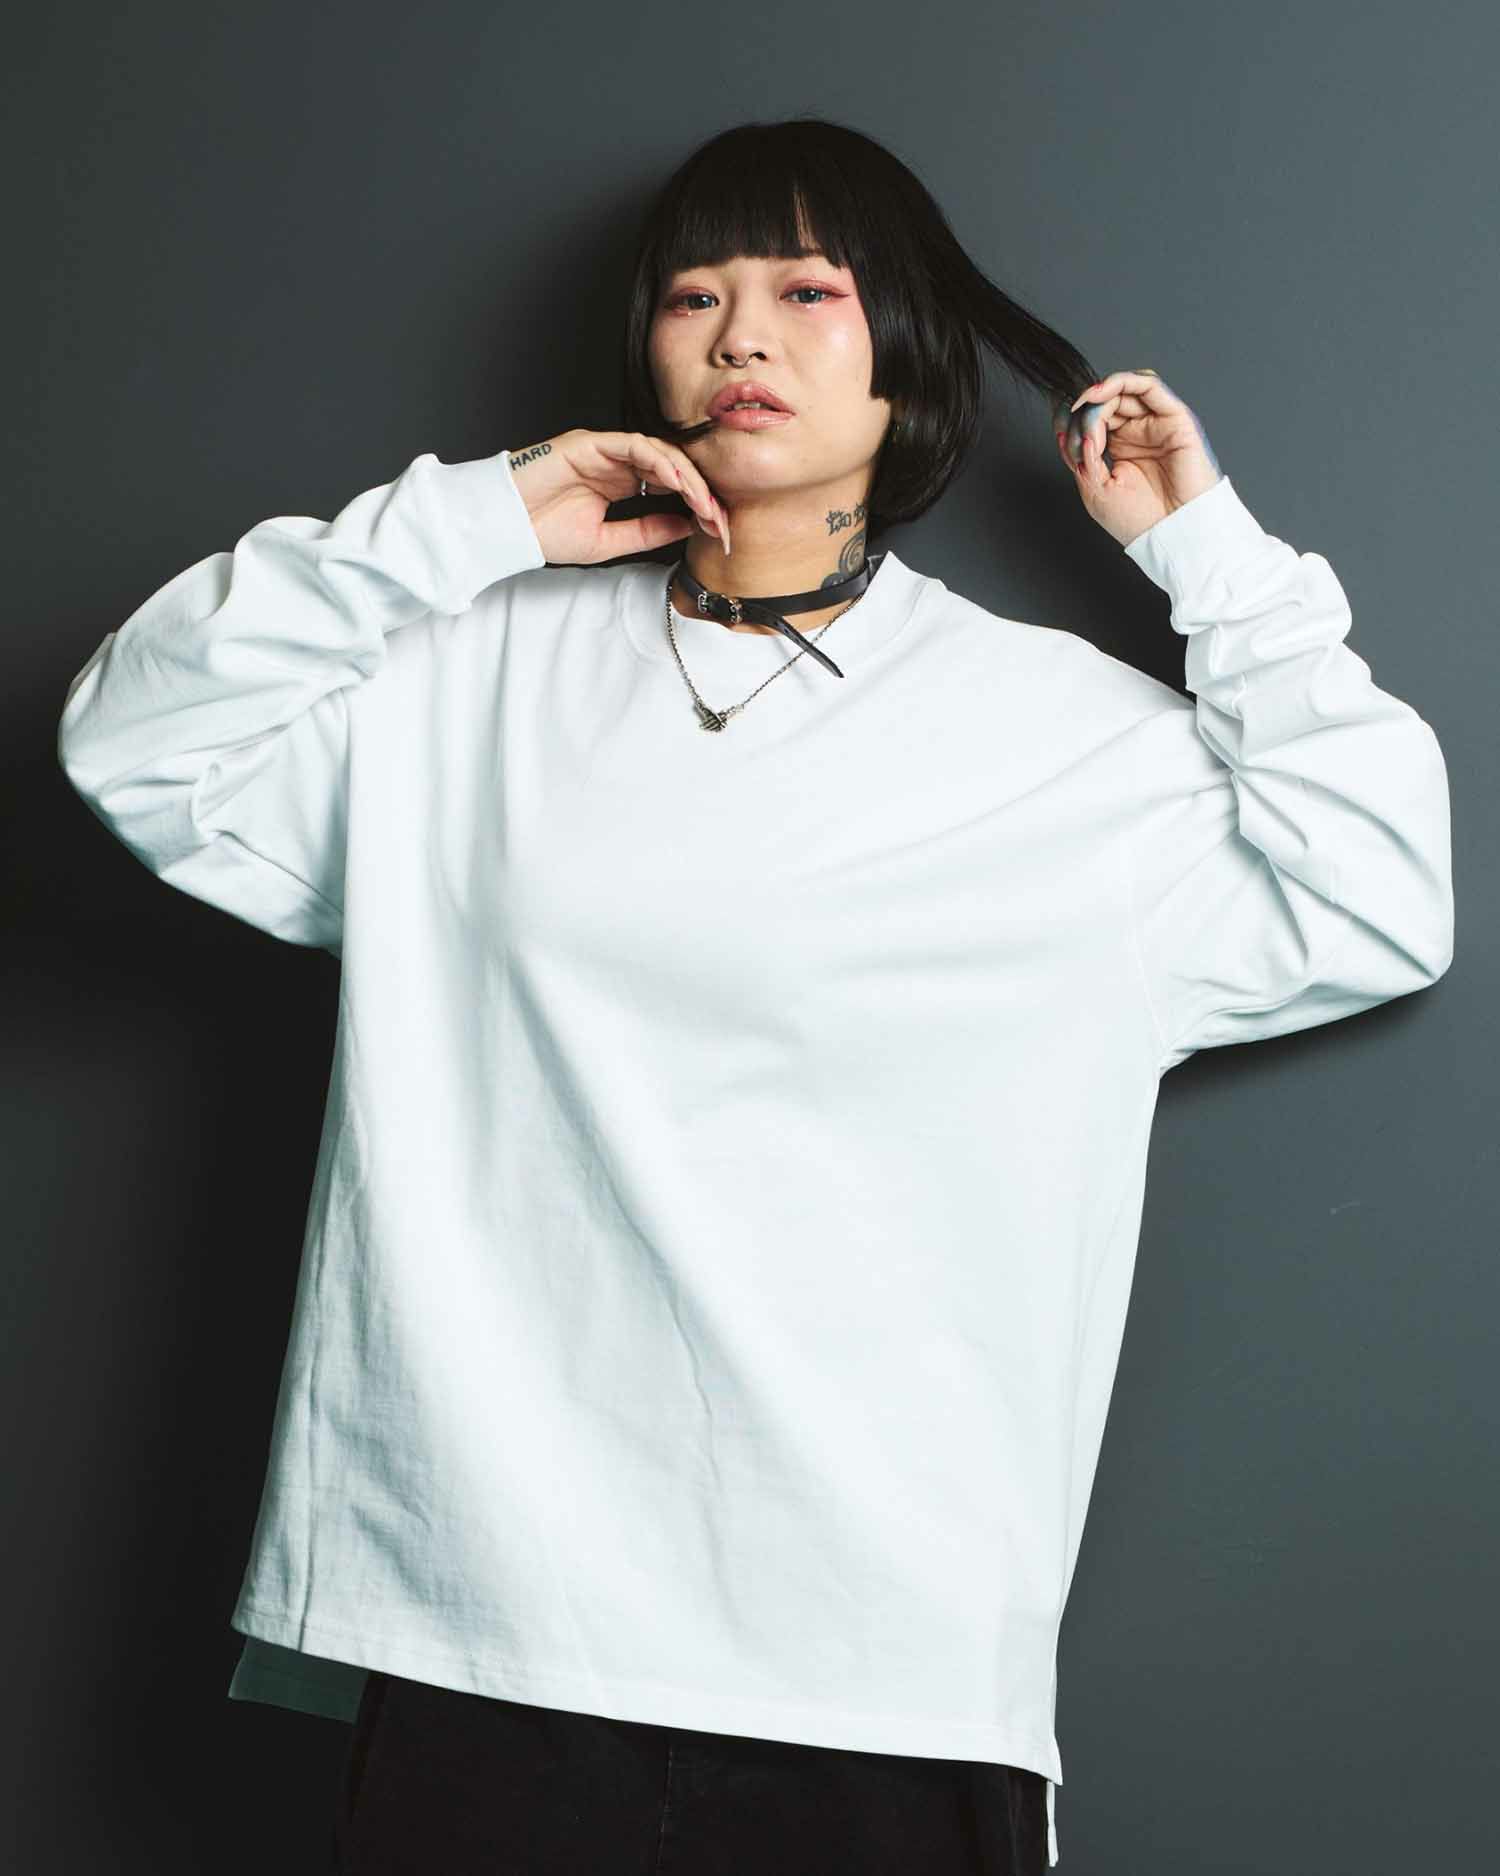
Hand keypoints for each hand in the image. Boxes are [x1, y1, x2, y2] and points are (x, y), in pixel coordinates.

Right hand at [506, 427, 730, 565]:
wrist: (505, 527)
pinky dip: (661, 462)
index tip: (719, 533)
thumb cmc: (543, 532)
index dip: (699, 507)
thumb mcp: (608, 542)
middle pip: (674, 469)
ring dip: (688, 478)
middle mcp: (617, 463)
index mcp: (622, 484)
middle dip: (702, 494)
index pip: (671, 488)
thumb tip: (688, 526)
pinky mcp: (591, 442)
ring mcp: (605, 450)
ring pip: (660, 453)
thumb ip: (647, 531)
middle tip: (721, 521)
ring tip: (706, 505)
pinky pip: (635, 445)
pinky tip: (680, 483)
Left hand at [1053, 371, 1221, 547]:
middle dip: (1082, 411)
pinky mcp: (1174, 418)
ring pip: (1124, 389)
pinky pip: (1148, 386)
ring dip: (1098, 394)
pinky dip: (1122, 382)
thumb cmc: (1140, 520)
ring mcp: (1155, 423)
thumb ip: (1082, 458)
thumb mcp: (1095, 490)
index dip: (1072, 421)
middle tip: (1075, 431)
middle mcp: (1137, 431)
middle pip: (1105, 402)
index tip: (1061, 433)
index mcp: (1119, 447)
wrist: (1173, 533)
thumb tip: (1069, 432)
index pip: (1092, 419)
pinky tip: (1099, 393)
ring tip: (1083, 405)